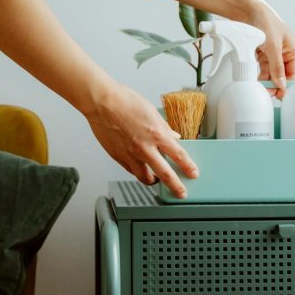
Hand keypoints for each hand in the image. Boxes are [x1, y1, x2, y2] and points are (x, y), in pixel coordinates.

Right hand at [84, 82, 197, 197]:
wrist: (101, 103)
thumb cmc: (124, 101)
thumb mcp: (151, 111)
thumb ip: (163, 127)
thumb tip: (172, 135)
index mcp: (156, 134)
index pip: (178, 155)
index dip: (188, 167)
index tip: (193, 173)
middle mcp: (144, 147)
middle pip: (165, 174)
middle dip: (176, 186)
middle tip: (181, 193)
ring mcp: (130, 154)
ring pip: (145, 177)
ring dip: (153, 181)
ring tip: (156, 180)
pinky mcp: (117, 157)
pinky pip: (130, 170)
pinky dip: (137, 171)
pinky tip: (139, 168)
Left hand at [248, 0, 294, 98]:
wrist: (247, 9)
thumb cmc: (265, 21)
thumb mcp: (273, 47)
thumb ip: (277, 67)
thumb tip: (282, 84)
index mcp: (294, 49)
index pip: (292, 73)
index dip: (286, 85)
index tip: (279, 95)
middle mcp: (285, 52)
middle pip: (281, 74)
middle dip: (275, 84)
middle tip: (267, 94)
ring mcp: (273, 52)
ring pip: (271, 72)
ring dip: (266, 81)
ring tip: (260, 90)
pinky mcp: (262, 52)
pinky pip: (262, 67)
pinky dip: (259, 74)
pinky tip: (255, 81)